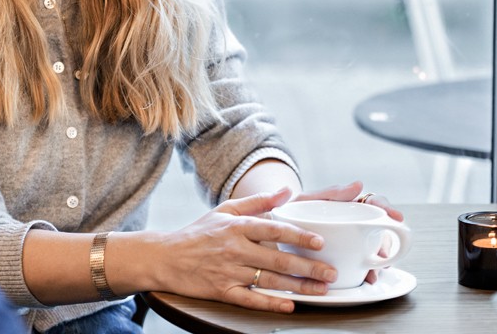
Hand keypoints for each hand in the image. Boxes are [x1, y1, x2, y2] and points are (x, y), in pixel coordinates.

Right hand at [143, 186, 336, 313]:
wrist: (165, 257)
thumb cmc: (198, 233)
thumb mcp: (225, 210)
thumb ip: (257, 202)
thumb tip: (286, 191)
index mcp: (236, 226)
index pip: (273, 229)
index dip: (298, 236)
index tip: (319, 242)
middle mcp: (234, 248)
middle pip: (277, 258)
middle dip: (308, 267)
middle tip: (331, 273)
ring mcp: (228, 271)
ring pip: (270, 280)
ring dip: (298, 286)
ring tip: (321, 289)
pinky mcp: (222, 291)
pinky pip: (251, 299)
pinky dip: (271, 303)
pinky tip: (290, 305)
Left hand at [291, 180, 403, 283]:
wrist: (272, 229)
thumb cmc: (290, 210)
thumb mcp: (306, 199)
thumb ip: (330, 193)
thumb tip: (359, 184)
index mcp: (347, 206)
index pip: (373, 203)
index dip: (387, 208)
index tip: (396, 217)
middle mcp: (353, 223)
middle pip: (379, 229)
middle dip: (386, 242)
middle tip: (384, 254)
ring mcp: (350, 241)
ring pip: (374, 250)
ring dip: (379, 262)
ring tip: (374, 271)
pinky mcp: (344, 259)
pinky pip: (361, 265)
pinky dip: (367, 272)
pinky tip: (365, 278)